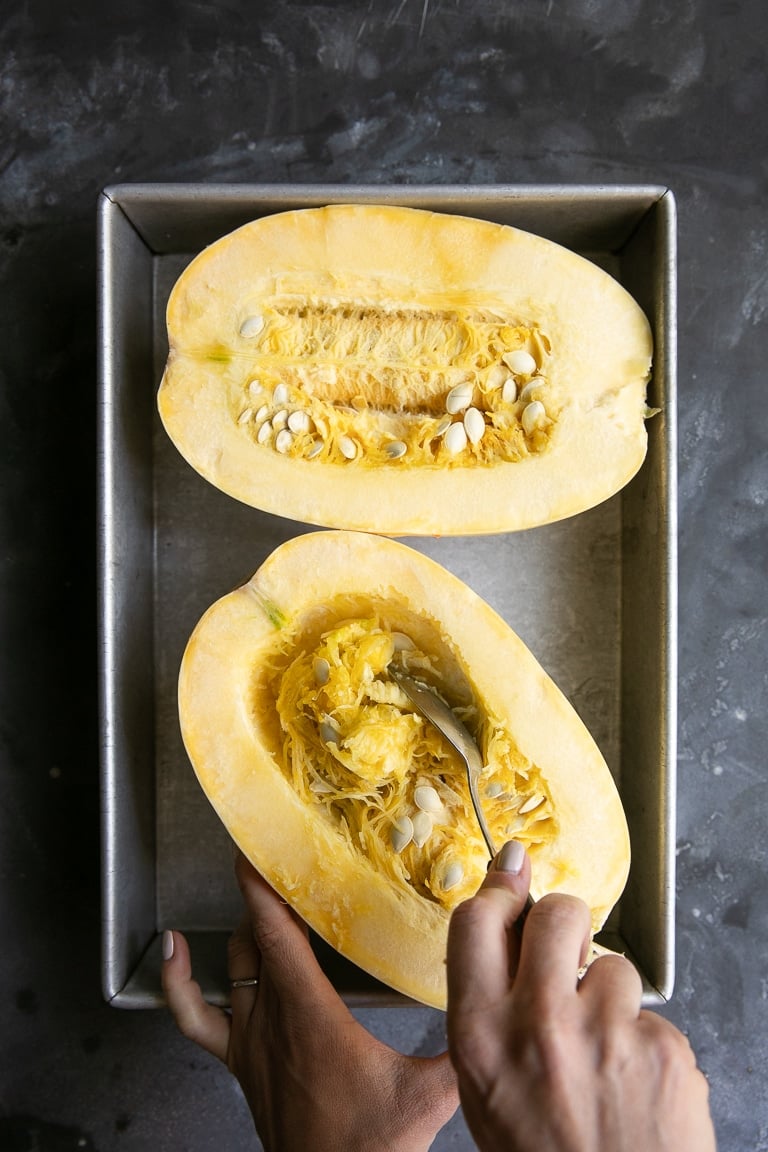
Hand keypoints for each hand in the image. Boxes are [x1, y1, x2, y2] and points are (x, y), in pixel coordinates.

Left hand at [162, 851, 457, 1151]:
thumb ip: (460, 1045)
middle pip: (255, 937)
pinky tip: (174, 952)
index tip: (256, 846)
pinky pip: (195, 1016)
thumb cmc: (370, 1147)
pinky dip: (178, 981)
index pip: (275, 932)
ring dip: (246, 928)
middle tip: (286, 862)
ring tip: (263, 901)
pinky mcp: (241, 1062)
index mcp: (309, 1014)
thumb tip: (489, 1004)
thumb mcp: (429, 1092)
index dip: (261, 884)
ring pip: (234, 965)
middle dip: (268, 894)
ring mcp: (249, 1042)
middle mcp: (271, 1020)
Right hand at [446, 841, 715, 1151]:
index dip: (499, 892)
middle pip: (558, 912)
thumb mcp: (484, 1086)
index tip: (511, 880)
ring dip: (609, 996)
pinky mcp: (663, 1049)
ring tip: (602, 1054)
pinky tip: (631, 1083)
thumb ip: (489, 1000)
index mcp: (480, 1035)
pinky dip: (643, 1042)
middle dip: (566, 923)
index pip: (477, 920)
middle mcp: (540, 1024)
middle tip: (568, 957)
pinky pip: (650, 1016)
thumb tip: (509, 916)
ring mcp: (607, 1034)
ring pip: (614, 964)